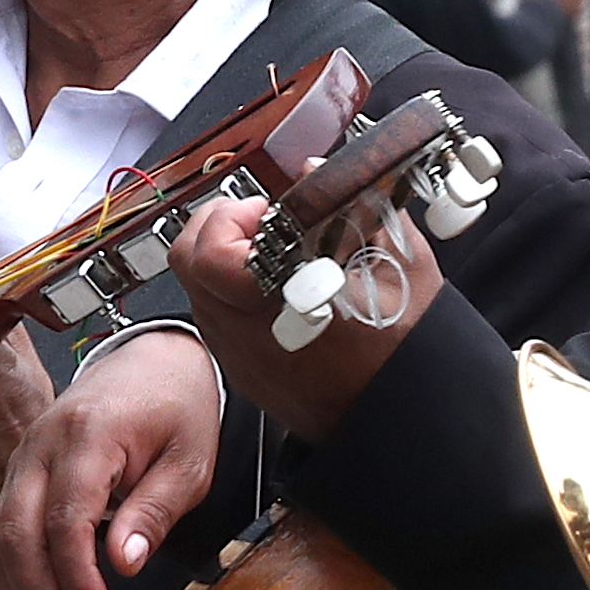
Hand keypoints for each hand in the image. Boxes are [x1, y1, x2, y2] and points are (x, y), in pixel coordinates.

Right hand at [0, 328, 224, 589]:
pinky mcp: (18, 473)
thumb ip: (154, 510)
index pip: (65, 517)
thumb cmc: (174, 404)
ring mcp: (22, 458)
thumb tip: (125, 562)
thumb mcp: (189, 458)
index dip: (74, 575)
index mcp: (87, 435)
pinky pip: (1, 530)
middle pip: (17, 532)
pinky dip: (11, 576)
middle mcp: (40, 445)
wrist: (150, 359)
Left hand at [161, 197, 430, 444]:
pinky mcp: (239, 369)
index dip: (234, 217)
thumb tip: (313, 173)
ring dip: (220, 257)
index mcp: (283, 300)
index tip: (267, 210)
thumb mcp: (400, 261)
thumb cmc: (403, 349)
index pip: (211, 250)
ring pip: (194, 287)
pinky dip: (229, 290)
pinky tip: (272, 287)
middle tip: (257, 222)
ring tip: (269, 252)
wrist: (396, 416)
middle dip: (215, 226)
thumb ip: (355, 206)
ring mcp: (238, 354)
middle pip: (186, 260)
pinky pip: (212, 316)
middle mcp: (247, 331)